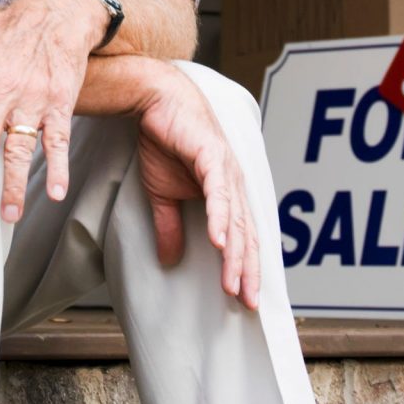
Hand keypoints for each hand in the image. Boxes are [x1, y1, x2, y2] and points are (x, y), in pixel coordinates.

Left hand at [0, 0, 103, 221]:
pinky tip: (55, 193)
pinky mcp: (59, 105)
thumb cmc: (2, 36)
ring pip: (20, 148)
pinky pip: (58, 141)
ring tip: (7, 216)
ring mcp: (32, 100)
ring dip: (13, 184)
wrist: (54, 16)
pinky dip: (59, 168)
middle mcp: (2, 92)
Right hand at [129, 67, 263, 308]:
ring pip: (235, 220)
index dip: (244, 268)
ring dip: (234, 254)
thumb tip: (170, 259)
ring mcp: (226, 170)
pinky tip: (219, 243)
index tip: (243, 298)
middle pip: (245, 235)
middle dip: (247, 270)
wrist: (155, 101)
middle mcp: (233, 184)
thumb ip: (170, 225)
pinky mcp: (212, 156)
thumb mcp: (162, 193)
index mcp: (226, 192)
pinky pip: (218, 194)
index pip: (240, 237)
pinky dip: (220, 219)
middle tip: (247, 302)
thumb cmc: (164, 141)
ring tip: (233, 283)